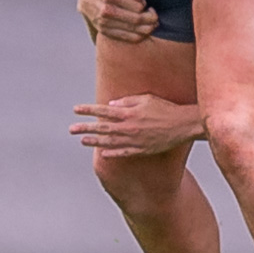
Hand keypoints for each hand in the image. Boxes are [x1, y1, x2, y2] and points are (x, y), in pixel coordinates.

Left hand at [70, 94, 199, 157]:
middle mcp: (129, 127)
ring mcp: (135, 140)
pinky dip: (112, 154)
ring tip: (82, 141)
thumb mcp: (145, 99)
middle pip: (102, 128)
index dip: (88, 110)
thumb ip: (126, 101)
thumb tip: (109, 104)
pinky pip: (123, 153)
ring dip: (94, 142)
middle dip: (85, 128)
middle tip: (71, 129)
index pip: (103, 111)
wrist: (183, 125)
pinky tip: (102, 154)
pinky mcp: (142, 149)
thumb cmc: (165, 108)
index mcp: (129, 113)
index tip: (75, 109)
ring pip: (109, 142)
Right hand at [77, 0, 157, 43]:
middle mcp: (107, 10)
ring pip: (133, 31)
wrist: (86, 1)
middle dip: (151, 20)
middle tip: (154, 17)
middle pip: (137, 20)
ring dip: (147, 29)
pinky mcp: (105, 32)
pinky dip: (139, 36)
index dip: (146, 7)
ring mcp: (105, 23)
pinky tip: (142, 31)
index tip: (147, 6)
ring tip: (151, 24)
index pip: (138, 7)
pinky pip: (127, 38)